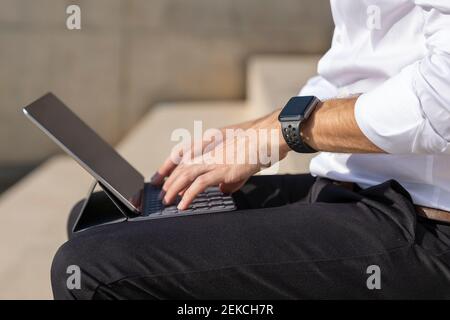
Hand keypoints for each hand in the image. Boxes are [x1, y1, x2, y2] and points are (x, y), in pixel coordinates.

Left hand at [152, 109, 289, 209]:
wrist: (270, 136)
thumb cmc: (260, 143)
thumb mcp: (241, 155)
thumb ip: (230, 174)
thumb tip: (224, 189)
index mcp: (211, 142)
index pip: (183, 152)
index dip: (169, 164)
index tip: (161, 176)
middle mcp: (208, 149)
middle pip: (181, 165)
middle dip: (168, 180)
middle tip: (161, 193)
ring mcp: (214, 159)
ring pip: (185, 175)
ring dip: (173, 189)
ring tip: (166, 201)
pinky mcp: (221, 170)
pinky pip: (198, 185)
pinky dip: (188, 196)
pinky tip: (183, 205)